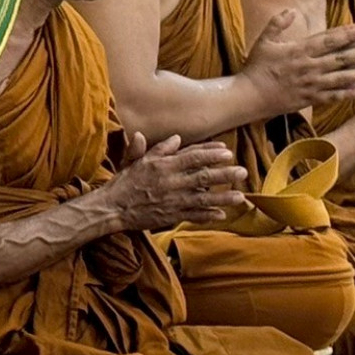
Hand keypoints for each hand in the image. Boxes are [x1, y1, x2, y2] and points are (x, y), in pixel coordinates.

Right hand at [102, 132, 248, 229]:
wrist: (111, 208)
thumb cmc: (123, 182)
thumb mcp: (136, 160)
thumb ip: (157, 149)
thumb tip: (176, 138)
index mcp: (163, 166)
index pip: (192, 157)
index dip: (211, 154)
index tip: (227, 153)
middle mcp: (170, 182)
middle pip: (203, 176)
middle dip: (224, 174)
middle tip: (243, 172)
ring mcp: (172, 201)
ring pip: (202, 198)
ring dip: (223, 197)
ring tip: (240, 197)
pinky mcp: (170, 216)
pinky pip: (193, 215)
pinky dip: (207, 216)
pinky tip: (222, 215)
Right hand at [245, 9, 354, 113]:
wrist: (249, 96)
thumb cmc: (256, 67)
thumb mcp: (264, 41)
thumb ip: (277, 23)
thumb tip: (291, 10)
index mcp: (299, 51)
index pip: (328, 40)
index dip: (347, 34)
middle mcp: (309, 67)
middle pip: (340, 58)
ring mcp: (311, 85)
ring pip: (341, 78)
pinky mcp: (309, 100)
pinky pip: (332, 97)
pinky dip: (346, 94)